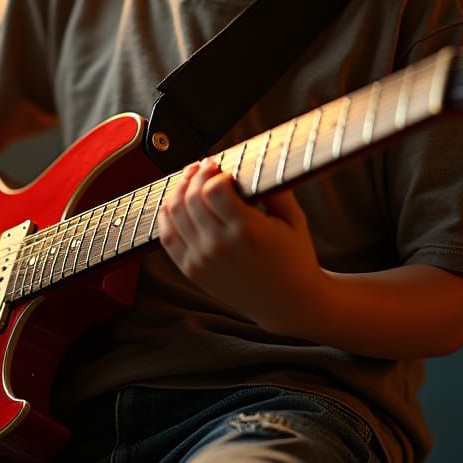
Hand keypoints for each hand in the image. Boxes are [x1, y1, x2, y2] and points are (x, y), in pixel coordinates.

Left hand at [156, 159, 323, 334]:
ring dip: (179, 190)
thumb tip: (260, 158)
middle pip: (191, 198)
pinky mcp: (192, 271)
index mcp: (248, 231)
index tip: (221, 168)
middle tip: (204, 167)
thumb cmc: (295, 258)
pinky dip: (167, 215)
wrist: (287, 303)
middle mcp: (220, 246)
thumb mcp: (294, 219)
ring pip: (174, 214)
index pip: (213, 190)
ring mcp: (202, 260)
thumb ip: (276, 188)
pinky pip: (167, 236)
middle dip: (195, 176)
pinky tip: (176, 203)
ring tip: (190, 181)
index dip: (213, 173)